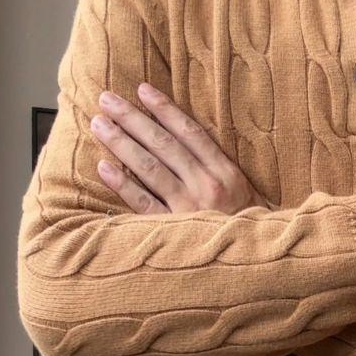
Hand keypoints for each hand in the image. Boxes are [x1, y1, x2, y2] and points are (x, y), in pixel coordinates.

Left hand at [89, 83, 270, 213]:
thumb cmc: (249, 229)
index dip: (165, 110)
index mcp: (227, 173)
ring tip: (99, 124)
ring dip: (121, 143)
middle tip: (107, 100)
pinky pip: (143, 204)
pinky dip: (123, 184)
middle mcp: (207, 186)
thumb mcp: (246, 193)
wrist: (255, 265)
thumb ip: (219, 169)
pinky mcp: (174, 231)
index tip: (142, 90)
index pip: (190, 132)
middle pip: (164, 144)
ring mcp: (190, 209)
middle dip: (133, 118)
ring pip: (150, 168)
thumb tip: (187, 141)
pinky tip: (104, 167)